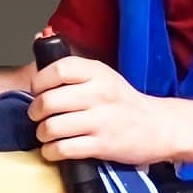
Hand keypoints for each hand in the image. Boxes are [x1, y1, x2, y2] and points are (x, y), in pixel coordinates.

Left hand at [27, 55, 176, 166]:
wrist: (157, 126)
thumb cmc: (123, 101)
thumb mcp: (103, 76)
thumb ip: (73, 67)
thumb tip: (39, 41)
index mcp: (97, 73)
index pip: (57, 70)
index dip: (39, 82)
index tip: (37, 90)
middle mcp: (99, 94)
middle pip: (49, 101)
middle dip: (35, 111)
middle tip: (38, 115)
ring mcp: (101, 121)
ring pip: (52, 127)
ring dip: (42, 133)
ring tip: (46, 133)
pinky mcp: (102, 145)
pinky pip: (64, 149)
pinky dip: (51, 151)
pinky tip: (53, 149)